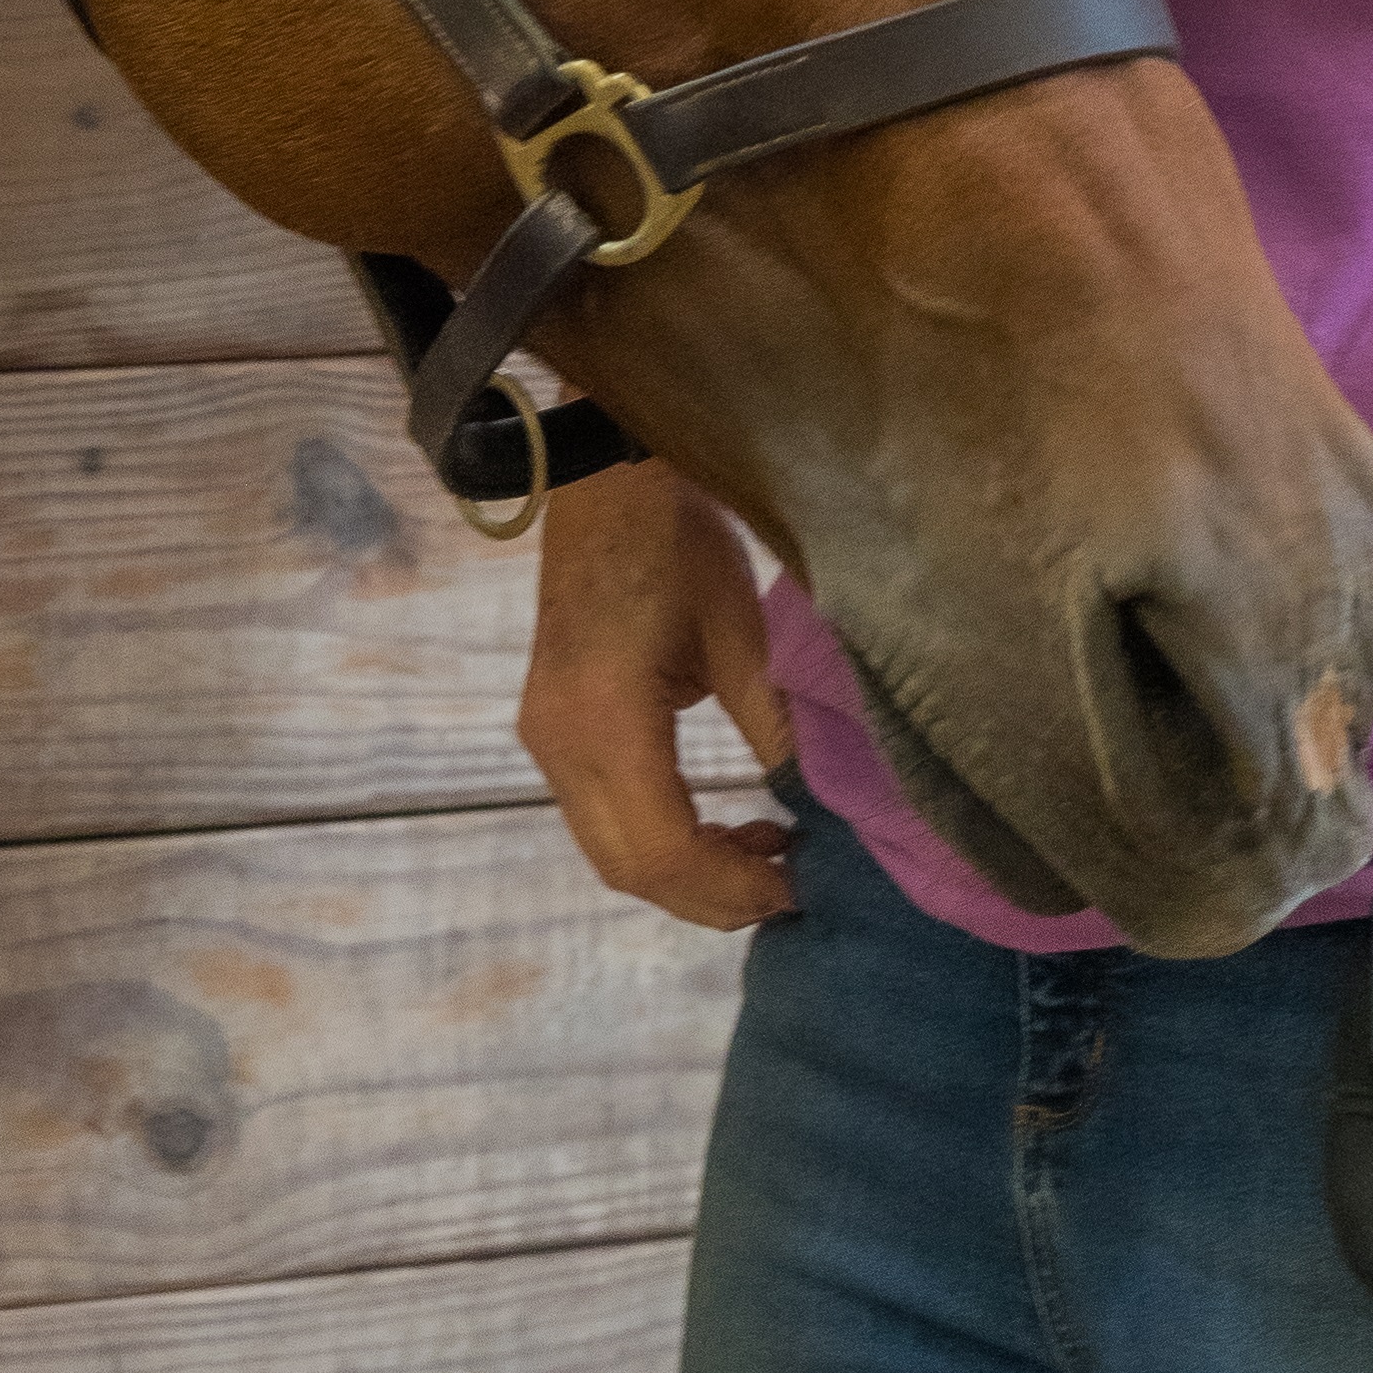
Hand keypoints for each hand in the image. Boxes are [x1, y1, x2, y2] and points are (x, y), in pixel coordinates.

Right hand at [517, 460, 798, 928]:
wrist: (605, 476)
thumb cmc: (677, 538)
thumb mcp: (741, 630)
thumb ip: (776, 725)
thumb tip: (826, 806)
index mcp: (606, 720)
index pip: (662, 851)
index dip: (730, 886)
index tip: (798, 888)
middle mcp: (560, 744)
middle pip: (628, 870)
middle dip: (710, 896)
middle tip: (789, 887)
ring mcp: (547, 738)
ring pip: (610, 851)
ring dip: (685, 870)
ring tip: (766, 855)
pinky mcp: (553, 727)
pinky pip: (602, 816)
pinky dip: (660, 837)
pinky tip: (722, 820)